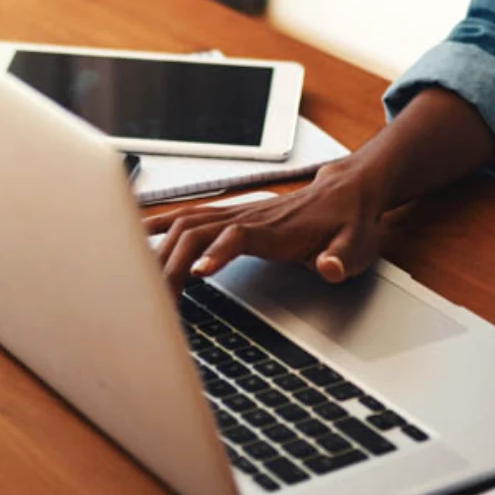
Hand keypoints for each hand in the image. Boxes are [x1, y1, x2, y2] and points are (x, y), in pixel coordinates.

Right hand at [146, 155, 386, 290]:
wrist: (349, 191)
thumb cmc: (350, 222)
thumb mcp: (359, 245)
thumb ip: (343, 257)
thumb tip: (330, 267)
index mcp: (279, 228)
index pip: (240, 235)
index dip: (217, 252)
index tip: (196, 275)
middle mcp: (252, 216)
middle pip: (199, 232)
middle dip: (172, 264)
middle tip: (154, 303)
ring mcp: (239, 213)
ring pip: (187, 222)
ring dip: (159, 248)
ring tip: (135, 282)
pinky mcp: (232, 215)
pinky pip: (189, 217)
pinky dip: (160, 226)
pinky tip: (135, 236)